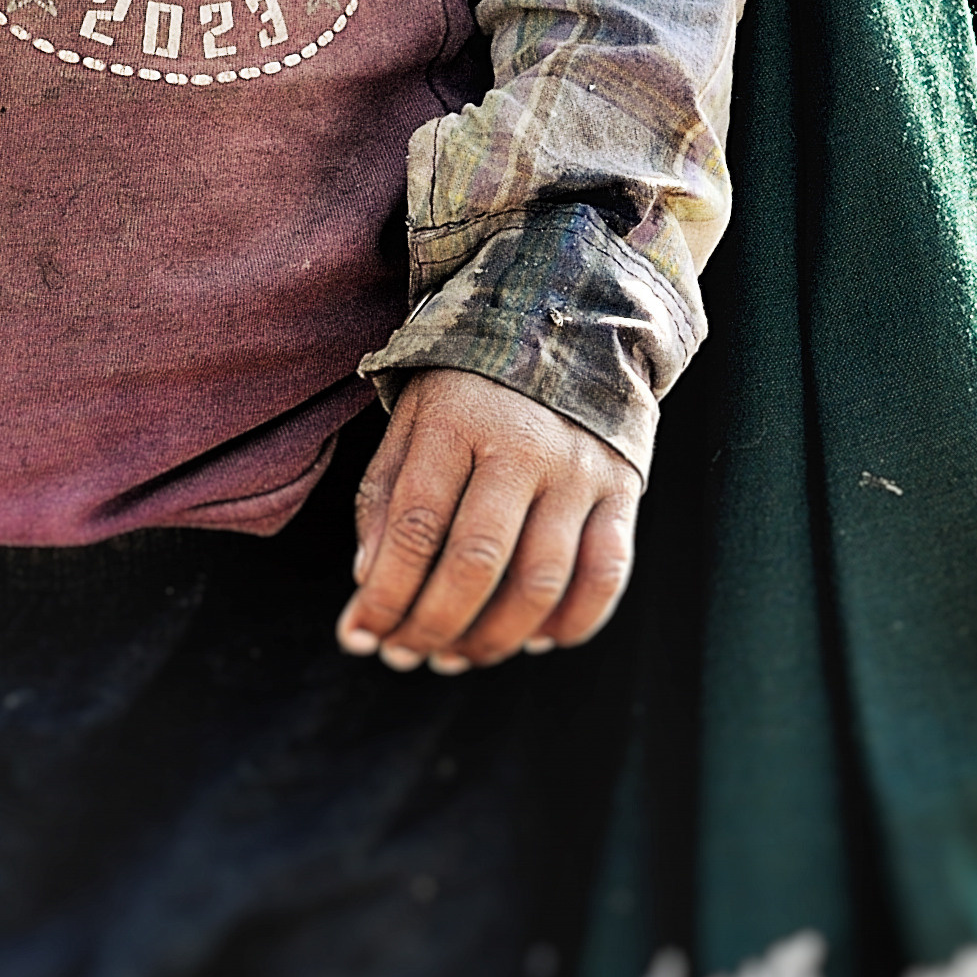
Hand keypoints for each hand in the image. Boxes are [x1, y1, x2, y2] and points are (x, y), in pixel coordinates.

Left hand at [335, 368, 639, 672]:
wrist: (565, 321)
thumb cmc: (469, 383)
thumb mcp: (412, 416)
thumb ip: (385, 494)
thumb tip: (368, 582)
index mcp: (455, 418)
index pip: (415, 525)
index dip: (383, 594)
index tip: (355, 635)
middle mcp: (521, 443)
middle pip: (476, 561)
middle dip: (432, 624)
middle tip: (403, 655)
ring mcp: (577, 468)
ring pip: (540, 582)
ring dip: (493, 637)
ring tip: (455, 655)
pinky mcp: (621, 489)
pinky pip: (604, 575)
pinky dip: (570, 623)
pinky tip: (531, 640)